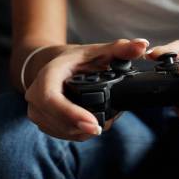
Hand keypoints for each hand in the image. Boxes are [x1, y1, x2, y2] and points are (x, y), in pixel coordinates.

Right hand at [24, 38, 149, 140]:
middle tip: (107, 123)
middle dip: (83, 126)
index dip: (71, 114)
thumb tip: (143, 45)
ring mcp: (37, 110)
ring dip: (82, 130)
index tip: (94, 123)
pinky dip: (78, 132)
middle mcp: (36, 95)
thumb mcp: (99, 50)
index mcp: (48, 75)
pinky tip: (92, 123)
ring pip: (60, 130)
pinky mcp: (43, 121)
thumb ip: (121, 48)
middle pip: (57, 120)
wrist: (57, 64)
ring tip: (104, 120)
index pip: (52, 99)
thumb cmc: (78, 58)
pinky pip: (61, 133)